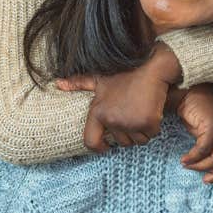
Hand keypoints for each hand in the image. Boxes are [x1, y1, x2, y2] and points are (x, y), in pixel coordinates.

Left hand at [57, 59, 176, 152]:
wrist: (150, 65)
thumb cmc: (124, 71)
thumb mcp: (98, 77)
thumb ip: (79, 83)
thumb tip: (58, 83)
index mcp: (97, 111)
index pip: (90, 141)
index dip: (98, 147)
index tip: (105, 147)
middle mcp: (111, 119)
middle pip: (121, 142)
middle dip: (128, 132)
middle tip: (132, 113)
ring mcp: (129, 122)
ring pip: (137, 140)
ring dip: (141, 131)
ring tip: (141, 111)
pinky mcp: (147, 122)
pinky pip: (150, 134)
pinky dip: (153, 126)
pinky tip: (151, 110)